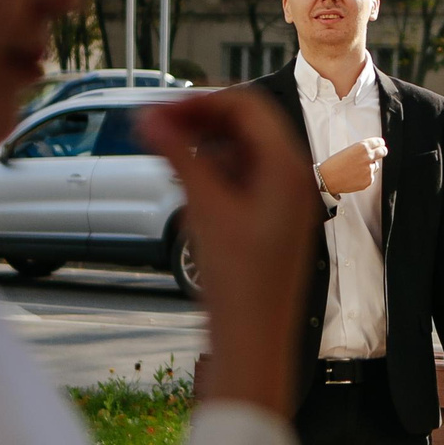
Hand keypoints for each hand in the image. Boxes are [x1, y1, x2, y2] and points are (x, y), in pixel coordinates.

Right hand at [138, 92, 317, 417]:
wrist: (254, 343)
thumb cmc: (239, 285)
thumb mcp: (205, 209)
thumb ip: (178, 157)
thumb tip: (149, 119)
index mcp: (289, 168)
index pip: (247, 106)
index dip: (200, 101)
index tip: (160, 109)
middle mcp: (294, 179)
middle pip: (245, 126)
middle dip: (199, 122)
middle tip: (154, 127)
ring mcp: (285, 201)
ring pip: (242, 153)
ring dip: (204, 146)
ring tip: (165, 155)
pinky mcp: (272, 222)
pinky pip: (243, 180)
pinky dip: (214, 173)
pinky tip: (186, 185)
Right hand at [317, 137, 387, 197]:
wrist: (327, 179)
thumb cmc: (333, 165)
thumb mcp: (347, 151)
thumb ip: (360, 151)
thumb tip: (370, 152)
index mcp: (361, 147)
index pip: (378, 142)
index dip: (380, 143)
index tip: (381, 144)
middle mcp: (367, 157)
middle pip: (382, 152)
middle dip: (381, 152)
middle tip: (380, 152)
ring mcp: (369, 170)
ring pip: (375, 167)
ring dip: (369, 167)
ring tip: (354, 170)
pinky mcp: (368, 181)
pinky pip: (370, 177)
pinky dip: (364, 177)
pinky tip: (354, 177)